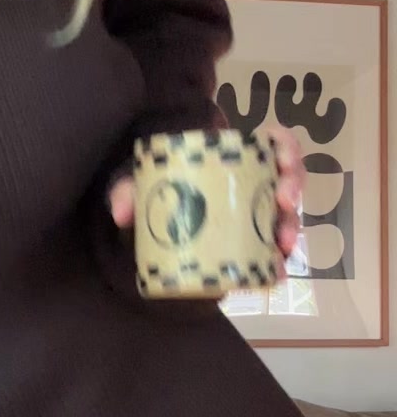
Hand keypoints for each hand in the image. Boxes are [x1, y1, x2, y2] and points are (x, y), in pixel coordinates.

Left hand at [109, 127, 305, 270]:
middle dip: (294, 186)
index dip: (286, 146)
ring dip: (291, 228)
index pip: (272, 142)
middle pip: (290, 177)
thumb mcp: (140, 188)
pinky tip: (277, 275)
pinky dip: (278, 266)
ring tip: (283, 245)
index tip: (282, 160)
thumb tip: (121, 213)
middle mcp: (254, 185)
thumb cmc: (157, 197)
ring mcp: (257, 217)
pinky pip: (274, 255)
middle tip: (283, 202)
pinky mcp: (254, 248)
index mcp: (234, 159)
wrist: (156, 237)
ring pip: (288, 216)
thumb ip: (127, 191)